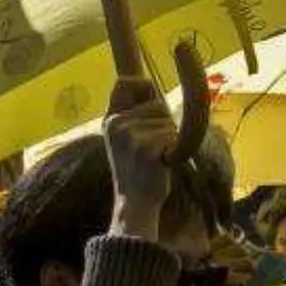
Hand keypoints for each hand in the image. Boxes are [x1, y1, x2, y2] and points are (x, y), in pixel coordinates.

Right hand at [104, 75, 176, 240]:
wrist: (135, 204)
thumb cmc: (137, 169)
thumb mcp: (125, 138)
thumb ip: (134, 114)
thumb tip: (145, 81)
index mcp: (111, 120)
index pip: (126, 83)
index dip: (143, 85)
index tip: (150, 96)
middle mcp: (117, 124)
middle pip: (157, 104)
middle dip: (164, 122)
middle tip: (154, 147)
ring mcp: (130, 135)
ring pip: (168, 122)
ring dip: (170, 138)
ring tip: (157, 157)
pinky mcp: (145, 148)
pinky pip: (173, 136)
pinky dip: (174, 150)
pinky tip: (162, 164)